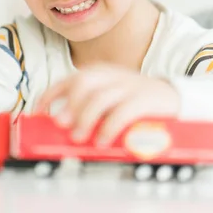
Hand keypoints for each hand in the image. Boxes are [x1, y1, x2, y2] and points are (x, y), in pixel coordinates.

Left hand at [35, 65, 179, 144]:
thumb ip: (88, 106)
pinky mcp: (145, 99)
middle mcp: (112, 76)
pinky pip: (122, 112)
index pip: (69, 79)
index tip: (38, 111)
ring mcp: (129, 86)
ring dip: (85, 118)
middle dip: (69, 105)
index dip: (50, 94)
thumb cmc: (135, 102)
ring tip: (79, 137)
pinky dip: (108, 127)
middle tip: (61, 125)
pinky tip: (102, 139)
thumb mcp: (110, 99)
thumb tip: (62, 125)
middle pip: (83, 83)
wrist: (174, 98)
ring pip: (100, 97)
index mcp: (100, 73)